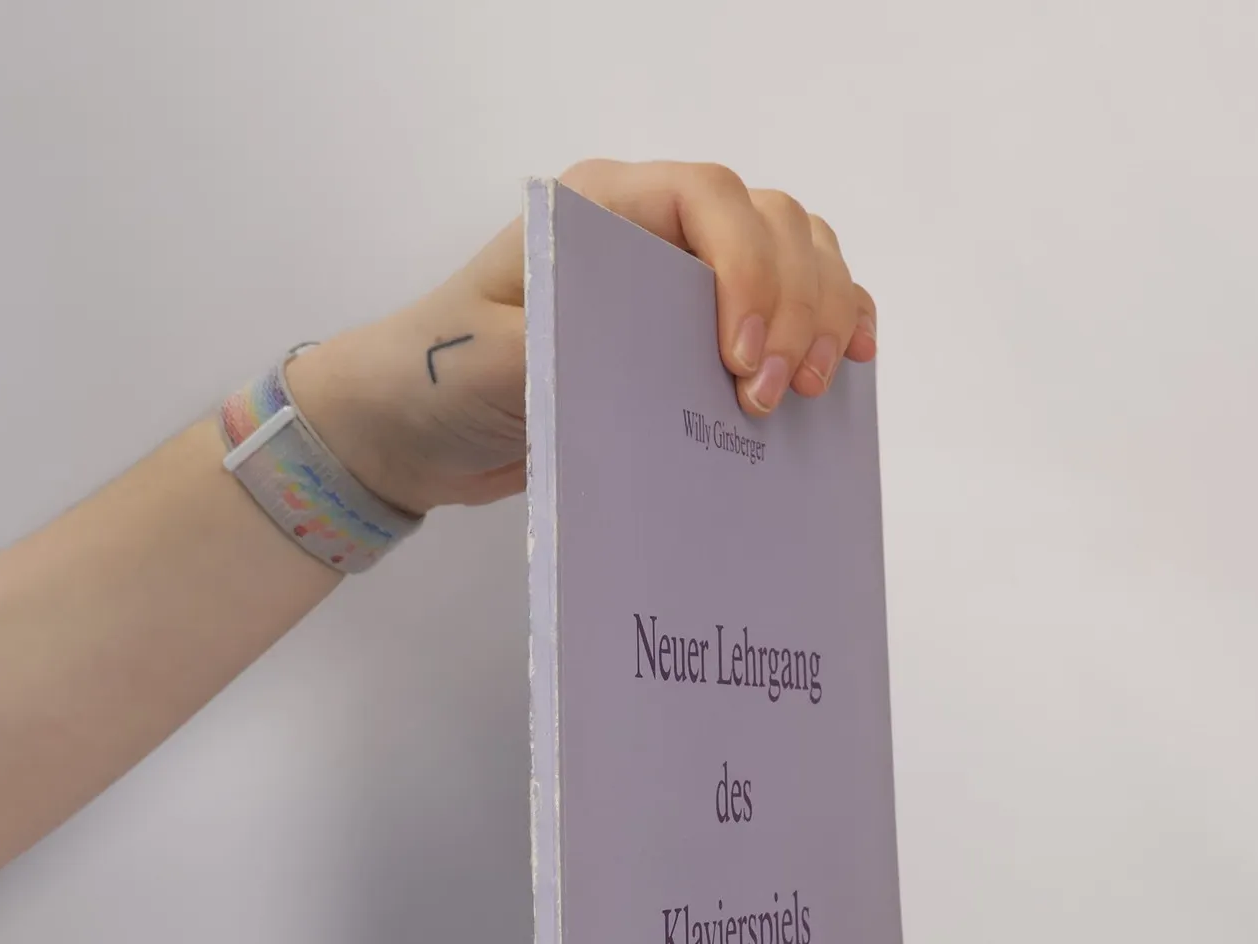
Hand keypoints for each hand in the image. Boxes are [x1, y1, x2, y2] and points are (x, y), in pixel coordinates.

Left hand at [285, 159, 878, 518]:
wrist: (411, 429)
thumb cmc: (434, 378)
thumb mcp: (484, 362)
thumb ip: (563, 348)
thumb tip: (654, 359)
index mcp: (599, 209)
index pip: (710, 200)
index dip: (747, 267)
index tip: (739, 355)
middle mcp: (650, 230)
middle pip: (771, 224)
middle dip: (794, 303)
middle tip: (770, 396)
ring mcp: (679, 281)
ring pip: (795, 256)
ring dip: (821, 314)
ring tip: (806, 390)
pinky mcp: (692, 338)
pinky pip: (786, 311)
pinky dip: (827, 326)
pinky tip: (846, 364)